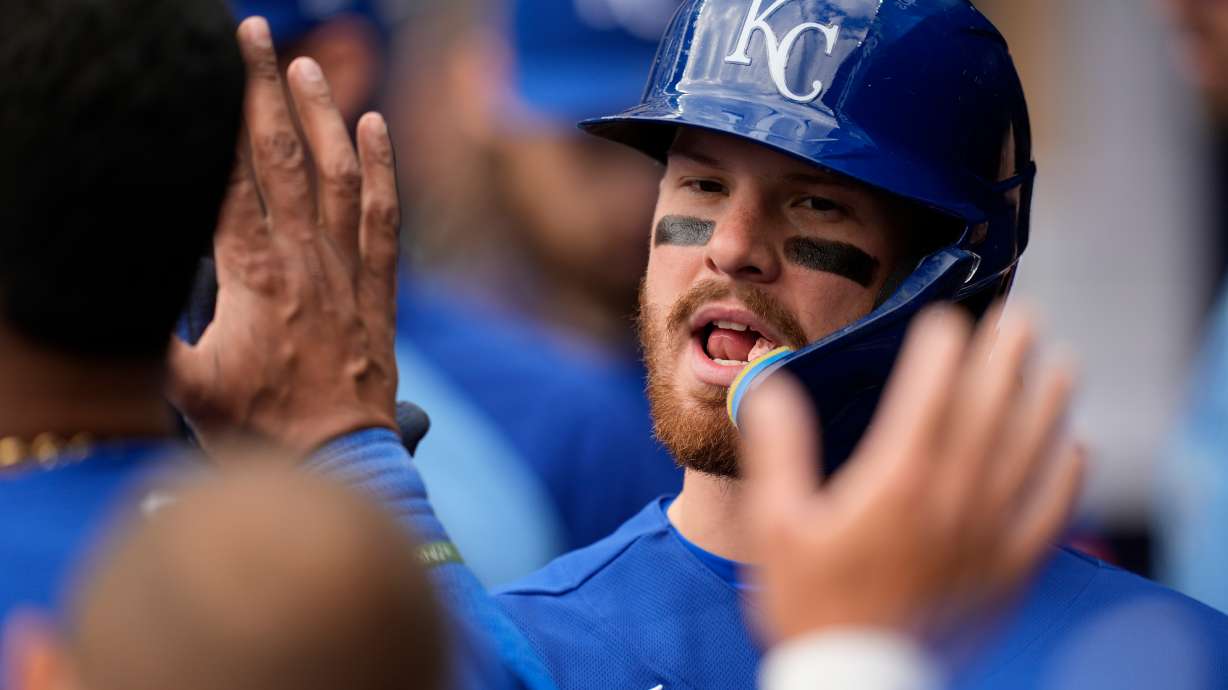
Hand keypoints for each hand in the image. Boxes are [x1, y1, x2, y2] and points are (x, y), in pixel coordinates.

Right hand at [169, 17, 399, 452]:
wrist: (338, 464)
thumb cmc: (257, 431)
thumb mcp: (183, 389)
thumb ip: (156, 333)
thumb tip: (130, 284)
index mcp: (253, 278)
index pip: (234, 179)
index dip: (225, 118)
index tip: (217, 68)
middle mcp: (305, 262)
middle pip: (283, 160)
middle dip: (267, 92)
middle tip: (256, 35)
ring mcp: (348, 273)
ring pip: (338, 177)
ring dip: (323, 117)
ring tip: (307, 66)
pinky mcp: (380, 291)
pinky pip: (385, 218)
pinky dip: (383, 170)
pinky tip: (377, 127)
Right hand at [741, 305, 1084, 642]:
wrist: (856, 679)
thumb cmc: (812, 604)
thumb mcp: (775, 524)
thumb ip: (779, 450)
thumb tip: (771, 388)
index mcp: (897, 482)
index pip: (931, 396)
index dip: (944, 350)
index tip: (950, 317)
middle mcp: (952, 500)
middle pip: (991, 412)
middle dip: (1007, 359)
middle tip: (1023, 320)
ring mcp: (986, 535)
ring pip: (1030, 453)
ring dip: (1047, 403)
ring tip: (1061, 364)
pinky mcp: (1006, 571)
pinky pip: (1051, 513)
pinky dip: (1066, 476)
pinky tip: (1074, 449)